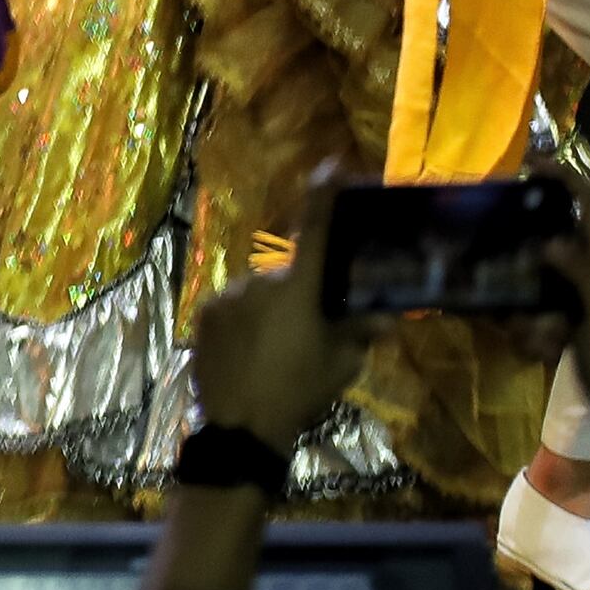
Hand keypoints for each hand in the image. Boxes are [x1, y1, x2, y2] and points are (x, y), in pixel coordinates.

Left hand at [186, 163, 375, 450]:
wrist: (241, 424)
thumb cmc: (300, 392)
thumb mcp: (342, 365)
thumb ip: (361, 333)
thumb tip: (386, 317)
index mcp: (298, 288)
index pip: (315, 230)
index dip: (325, 195)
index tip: (332, 165)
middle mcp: (259, 280)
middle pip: (288, 276)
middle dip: (301, 295)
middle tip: (309, 331)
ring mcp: (226, 294)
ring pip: (259, 293)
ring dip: (270, 310)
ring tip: (276, 351)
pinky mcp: (203, 312)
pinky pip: (232, 307)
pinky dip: (244, 321)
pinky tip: (251, 353)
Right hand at [551, 169, 589, 445]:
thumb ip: (582, 275)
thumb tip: (547, 239)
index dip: (567, 179)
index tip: (530, 164)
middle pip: (554, 243)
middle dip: (527, 252)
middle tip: (496, 251)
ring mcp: (580, 303)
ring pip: (537, 284)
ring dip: (526, 307)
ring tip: (537, 336)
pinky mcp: (569, 327)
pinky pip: (534, 315)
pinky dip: (527, 330)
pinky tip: (535, 349)